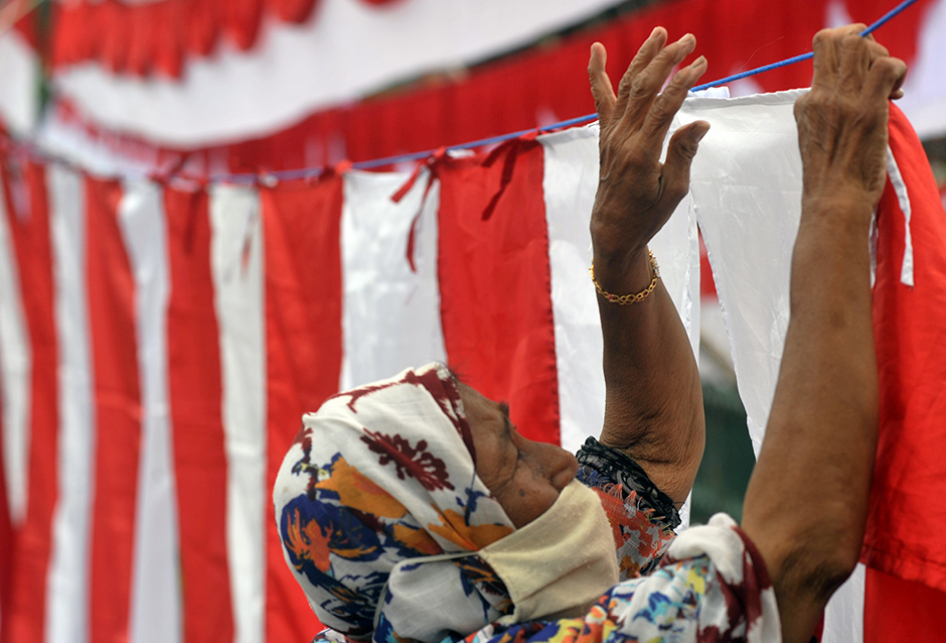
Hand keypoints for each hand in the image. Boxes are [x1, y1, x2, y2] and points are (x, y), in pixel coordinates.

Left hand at [588, 28, 708, 276]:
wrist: (613, 231)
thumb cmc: (647, 215)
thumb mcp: (674, 191)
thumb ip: (683, 153)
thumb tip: (700, 121)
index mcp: (642, 155)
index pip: (663, 107)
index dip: (683, 82)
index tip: (701, 63)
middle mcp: (621, 140)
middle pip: (643, 89)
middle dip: (666, 60)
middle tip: (689, 39)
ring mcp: (610, 136)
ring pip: (624, 88)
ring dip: (642, 58)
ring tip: (659, 34)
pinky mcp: (604, 136)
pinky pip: (600, 99)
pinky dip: (596, 74)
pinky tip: (596, 51)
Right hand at [795, 25, 906, 216]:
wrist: (833, 201)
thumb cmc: (829, 180)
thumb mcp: (814, 140)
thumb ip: (825, 114)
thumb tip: (852, 97)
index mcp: (805, 104)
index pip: (822, 54)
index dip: (846, 57)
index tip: (859, 79)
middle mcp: (819, 96)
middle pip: (833, 37)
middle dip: (862, 44)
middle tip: (874, 72)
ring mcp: (841, 100)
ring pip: (859, 43)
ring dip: (880, 55)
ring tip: (887, 85)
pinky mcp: (865, 108)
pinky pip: (886, 65)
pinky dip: (898, 71)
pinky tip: (895, 94)